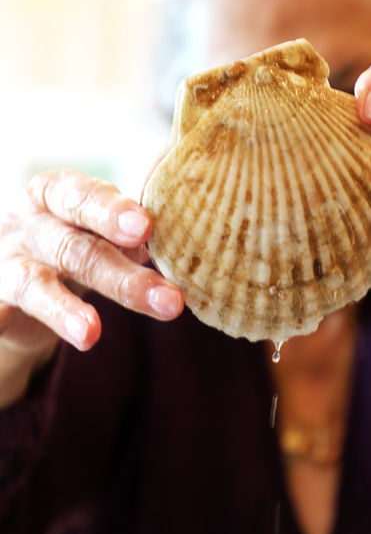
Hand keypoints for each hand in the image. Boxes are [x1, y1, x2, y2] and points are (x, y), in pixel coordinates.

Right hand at [0, 170, 182, 365]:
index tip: (145, 228)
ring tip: (93, 333)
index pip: (83, 195)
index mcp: (56, 192)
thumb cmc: (69, 239)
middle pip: (75, 246)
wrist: (10, 276)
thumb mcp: (95, 227)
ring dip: (68, 310)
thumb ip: (130, 231)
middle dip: (121, 275)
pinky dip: (16, 323)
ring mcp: (6, 261)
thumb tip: (189, 237)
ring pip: (37, 284)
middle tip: (168, 297)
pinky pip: (1, 312)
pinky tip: (60, 341)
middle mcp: (27, 222)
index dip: (113, 211)